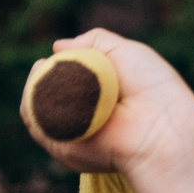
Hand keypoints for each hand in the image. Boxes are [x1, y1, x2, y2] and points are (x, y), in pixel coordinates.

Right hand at [21, 28, 193, 178]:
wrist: (161, 126)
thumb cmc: (153, 89)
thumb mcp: (125, 52)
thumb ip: (95, 42)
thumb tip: (58, 46)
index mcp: (100, 98)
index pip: (65, 82)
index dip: (55, 68)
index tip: (55, 56)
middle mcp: (85, 118)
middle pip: (43, 96)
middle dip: (38, 77)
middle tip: (42, 65)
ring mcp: (73, 135)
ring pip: (34, 109)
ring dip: (32, 87)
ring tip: (42, 71)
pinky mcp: (64, 150)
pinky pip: (37, 126)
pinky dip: (32, 105)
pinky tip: (40, 86)